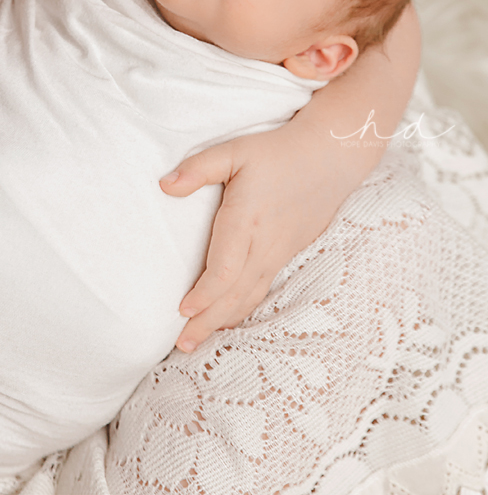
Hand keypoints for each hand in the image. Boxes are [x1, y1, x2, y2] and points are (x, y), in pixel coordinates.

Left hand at [161, 127, 349, 351]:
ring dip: (223, 322)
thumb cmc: (277, 152)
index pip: (224, 270)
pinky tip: (227, 319)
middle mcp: (264, 244)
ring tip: (196, 341)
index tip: (182, 310)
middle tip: (180, 345)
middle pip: (234, 294)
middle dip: (207, 322)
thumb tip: (165, 185)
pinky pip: (262, 290)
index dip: (204, 295)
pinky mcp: (286, 254)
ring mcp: (278, 253)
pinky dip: (242, 309)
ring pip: (249, 297)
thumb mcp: (235, 151)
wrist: (330, 157)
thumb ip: (199, 168)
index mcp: (246, 220)